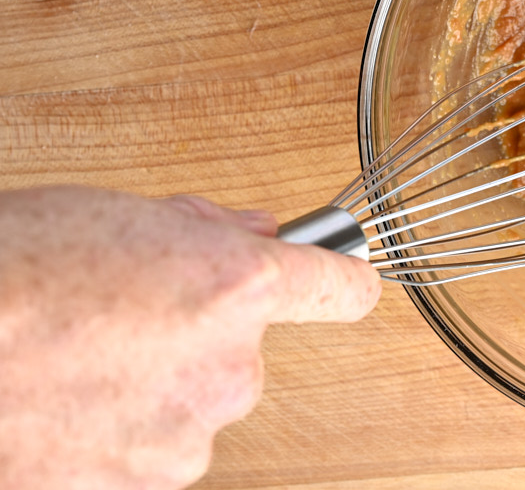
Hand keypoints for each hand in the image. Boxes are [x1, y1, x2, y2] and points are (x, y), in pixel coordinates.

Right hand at [0, 186, 380, 489]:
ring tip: (79, 362)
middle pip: (245, 352)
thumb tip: (256, 231)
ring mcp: (187, 436)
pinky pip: (150, 451)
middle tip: (127, 316)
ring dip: (156, 389)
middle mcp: (230, 368)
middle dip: (199, 336)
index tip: (343, 281)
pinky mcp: (140, 486)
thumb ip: (207, 228)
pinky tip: (64, 403)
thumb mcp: (123, 212)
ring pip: (195, 406)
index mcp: (239, 286)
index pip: (340, 289)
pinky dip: (118, 433)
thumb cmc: (18, 265)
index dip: (342, 281)